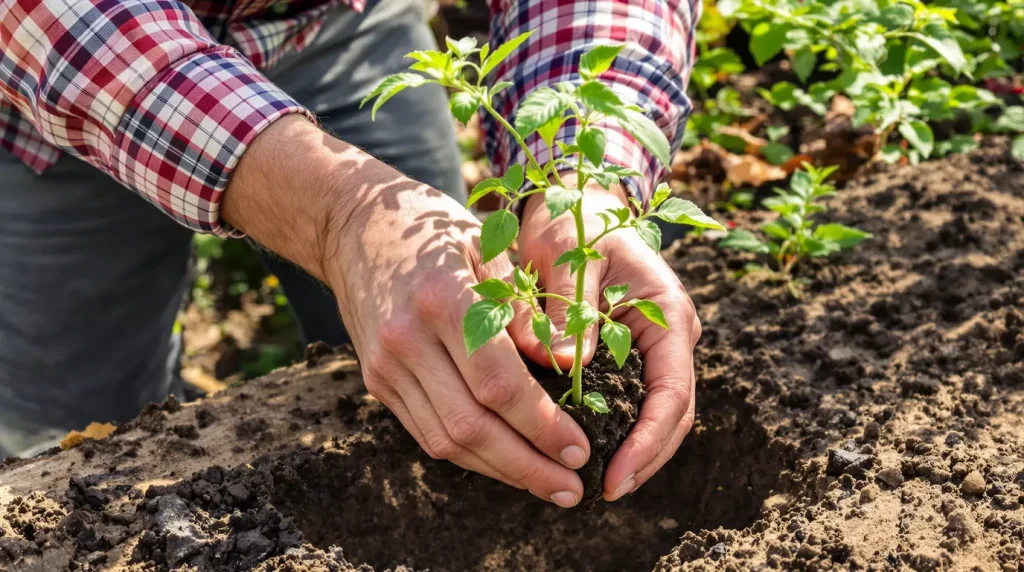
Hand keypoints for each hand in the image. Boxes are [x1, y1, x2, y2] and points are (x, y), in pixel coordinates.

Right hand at [223, 116, 589, 507]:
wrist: (355, 226)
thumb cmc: (437, 228)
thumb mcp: (490, 248)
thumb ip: (525, 308)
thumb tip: (567, 368)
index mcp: (443, 299)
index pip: (498, 383)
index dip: (542, 425)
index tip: (580, 450)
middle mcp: (406, 340)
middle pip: (471, 425)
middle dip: (527, 465)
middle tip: (573, 489)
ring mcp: (385, 366)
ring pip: (446, 440)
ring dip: (501, 471)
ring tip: (548, 485)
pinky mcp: (377, 382)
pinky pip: (427, 432)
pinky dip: (470, 455)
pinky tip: (507, 464)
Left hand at [515, 176, 700, 501]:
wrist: (574, 203)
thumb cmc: (569, 223)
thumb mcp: (564, 259)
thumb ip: (567, 309)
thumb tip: (566, 366)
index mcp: (666, 309)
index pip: (672, 390)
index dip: (649, 440)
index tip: (616, 475)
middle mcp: (670, 332)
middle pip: (673, 411)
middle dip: (646, 457)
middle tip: (606, 491)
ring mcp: (655, 343)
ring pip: (659, 411)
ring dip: (636, 450)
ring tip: (601, 484)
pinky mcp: (634, 351)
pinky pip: (637, 399)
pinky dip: (621, 430)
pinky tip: (591, 451)